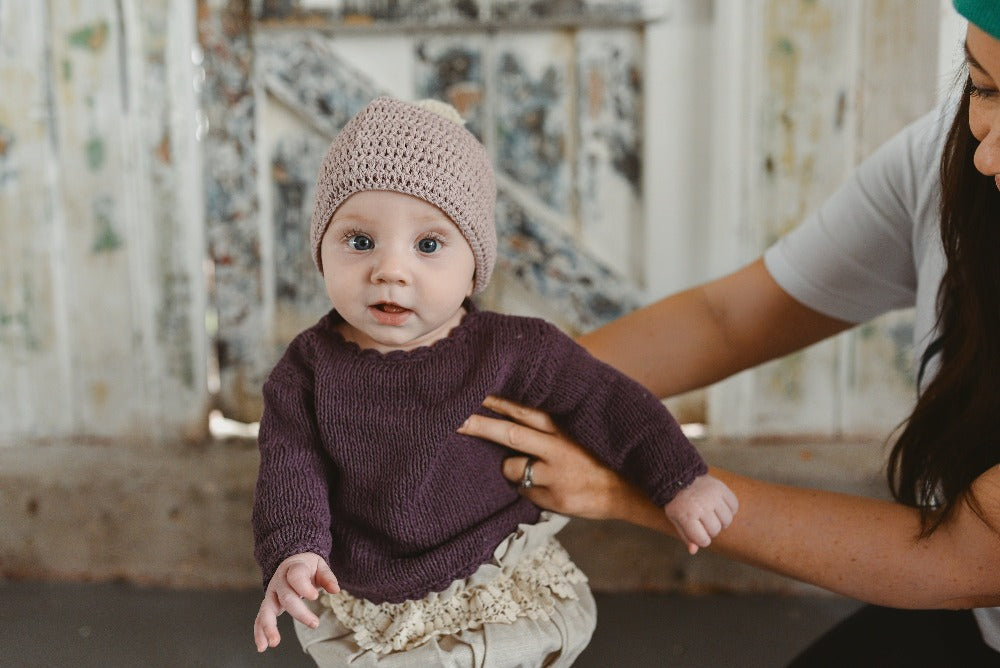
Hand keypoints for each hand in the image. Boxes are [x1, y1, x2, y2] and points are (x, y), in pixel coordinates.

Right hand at [253, 553, 339, 652]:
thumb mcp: (320, 566)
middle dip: (299, 612)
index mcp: (293, 568)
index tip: (314, 596)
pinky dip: (259, 632)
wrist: (291, 561)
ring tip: (274, 643)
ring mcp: (271, 593)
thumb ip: (327, 577)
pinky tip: (262, 647)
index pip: (296, 576)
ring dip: (269, 627)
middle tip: (315, 624)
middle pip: (286, 597)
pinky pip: (260, 618)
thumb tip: (335, 590)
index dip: (304, 587)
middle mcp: (279, 581)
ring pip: (267, 610)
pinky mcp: (268, 604)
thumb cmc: (308, 566)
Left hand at [458, 396, 660, 526]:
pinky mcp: (554, 496)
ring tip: (530, 466)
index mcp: (562, 421)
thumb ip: (553, 415)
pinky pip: (524, 490)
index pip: (521, 404)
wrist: (633, 489)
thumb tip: (519, 398)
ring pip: (510, 465)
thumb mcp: (581, 426)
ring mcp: (554, 471)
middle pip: (508, 430)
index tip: (470, 386)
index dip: (494, 396)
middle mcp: (556, 442)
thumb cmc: (601, 454)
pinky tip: (550, 486)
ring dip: (508, 466)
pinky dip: (528, 487)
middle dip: (478, 423)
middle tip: (452, 416)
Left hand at [664, 474, 738, 554]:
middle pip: (716, 530)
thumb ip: (685, 535)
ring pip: (727, 520)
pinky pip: (734, 506)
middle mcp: (701, 506)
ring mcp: (713, 496)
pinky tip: (720, 507)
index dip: (702, 540)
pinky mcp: (721, 488)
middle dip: (711, 530)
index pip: (703, 540)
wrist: (679, 477)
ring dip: (722, 521)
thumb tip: (694, 551)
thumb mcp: (676, 519)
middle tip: (704, 522)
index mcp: (687, 515)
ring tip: (713, 515)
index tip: (699, 533)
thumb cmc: (678, 502)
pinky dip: (730, 509)